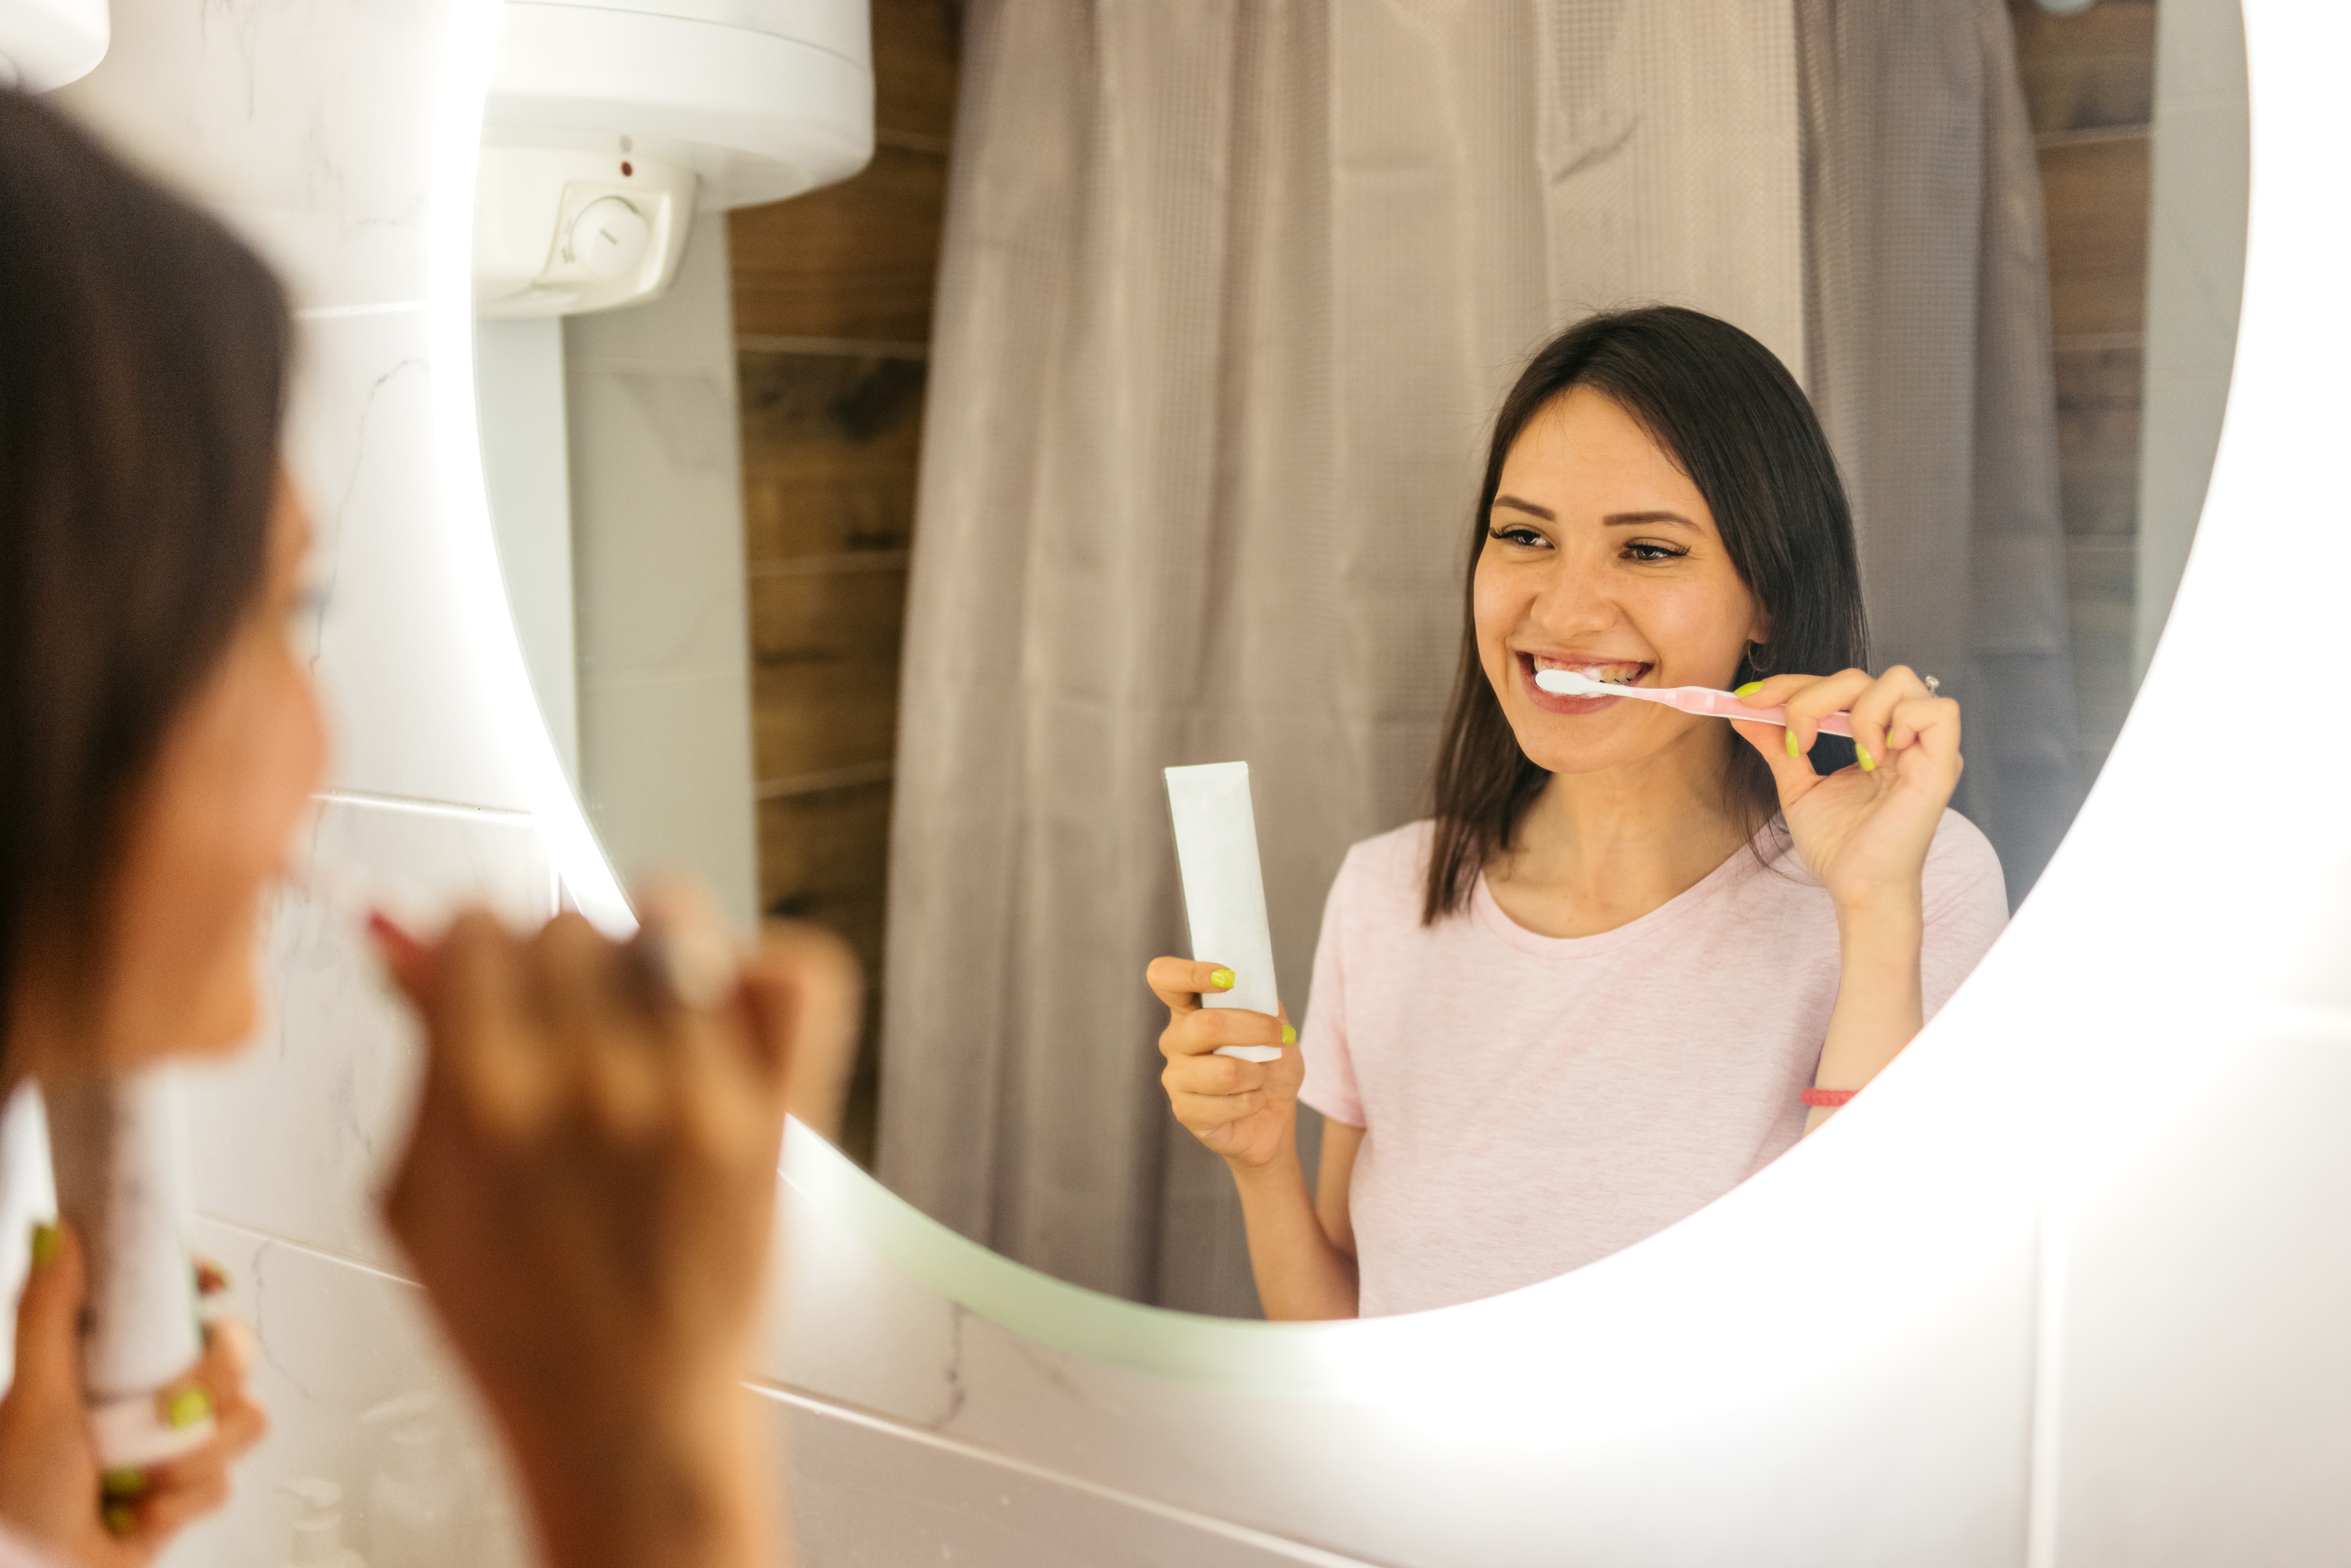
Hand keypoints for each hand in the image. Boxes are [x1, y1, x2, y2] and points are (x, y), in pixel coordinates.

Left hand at [0, 1225, 264, 1567]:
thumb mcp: (33, 1394)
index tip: (211, 1285)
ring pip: (243, 1417)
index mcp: (115, 1357)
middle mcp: (152, 1391)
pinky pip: (225, 1479)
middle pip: (235, 1353)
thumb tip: (54, 1233)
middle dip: (209, 1383)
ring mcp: (175, 1438)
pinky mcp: (190, 1486)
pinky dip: (180, 1500)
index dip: (205, 1282)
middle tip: (165, 1407)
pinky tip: (138, 1510)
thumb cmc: (17, 1497)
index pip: (180, 1296)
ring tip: (134, 1476)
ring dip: (188, 1454)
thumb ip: (48, 1312)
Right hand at [376, 883, 861, 1567]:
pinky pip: (796, 970)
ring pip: (674, 920)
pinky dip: (763, 975)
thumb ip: (420, 1061)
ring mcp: (696, 1096)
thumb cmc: (519, 1326)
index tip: (489, 982)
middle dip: (558, 963)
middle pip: (573, 923)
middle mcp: (594, 1086)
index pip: (482, 929)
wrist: (628, 1417)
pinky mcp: (777, 1114)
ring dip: (652, 953)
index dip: (480, 954)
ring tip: (643, 1012)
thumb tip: (414, 948)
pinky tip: (724, 1021)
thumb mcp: (418, 1201)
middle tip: (562, 1022)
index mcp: (486, 1103)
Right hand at [1148, 959, 1302, 1170]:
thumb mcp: (1277, 1027)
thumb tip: (1256, 987)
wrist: (1272, 1115)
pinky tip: (1251, 1102)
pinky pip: (1227, 1104)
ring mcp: (1176, 1076)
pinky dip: (1253, 1101)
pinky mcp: (1184, 1110)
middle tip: (1280, 1037)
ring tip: (1260, 1079)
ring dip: (1257, 1074)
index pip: (1165, 978)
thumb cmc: (1270, 1066)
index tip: (1228, 978)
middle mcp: (1175, 1039)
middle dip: (1255, 1029)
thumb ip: (1264, 1003)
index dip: (1189, 973)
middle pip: (1205, 1024)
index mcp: (1190, 1010)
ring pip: (1223, 1071)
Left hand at [1731, 666, 1961, 916]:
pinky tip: (1876, 757)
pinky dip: (1901, 721)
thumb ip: (1776, 745)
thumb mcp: (1797, 786)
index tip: (1751, 702)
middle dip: (1812, 697)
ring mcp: (1925, 747)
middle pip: (1860, 676)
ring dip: (1858, 710)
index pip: (1836, 685)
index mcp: (1874, 736)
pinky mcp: (1941, 764)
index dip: (1792, 684)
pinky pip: (1939, 710)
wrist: (1855, 887)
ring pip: (1900, 680)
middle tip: (1796, 738)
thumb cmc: (1837, 846)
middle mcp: (1902, 735)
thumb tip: (1742, 711)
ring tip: (1851, 756)